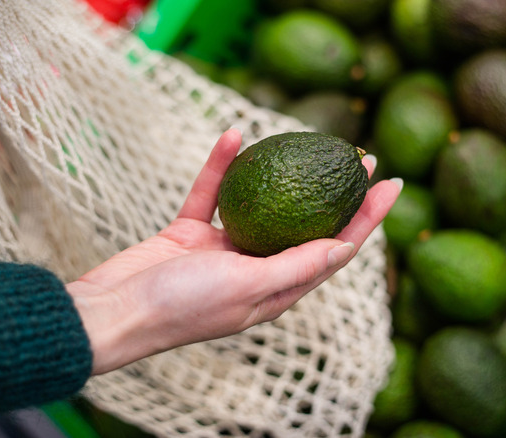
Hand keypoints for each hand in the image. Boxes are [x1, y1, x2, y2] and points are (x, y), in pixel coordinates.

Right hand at [66, 128, 401, 374]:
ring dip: (285, 173)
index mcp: (277, 290)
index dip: (367, 218)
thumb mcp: (248, 287)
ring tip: (311, 141)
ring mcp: (223, 250)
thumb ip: (295, 266)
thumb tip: (345, 248)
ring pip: (262, 203)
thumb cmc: (182, 307)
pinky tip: (231, 135)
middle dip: (338, 192)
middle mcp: (256, 269)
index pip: (335, 250)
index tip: (391, 183)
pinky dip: (220, 167)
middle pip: (307, 224)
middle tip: (360, 155)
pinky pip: (212, 193)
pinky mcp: (190, 233)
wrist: (113, 311)